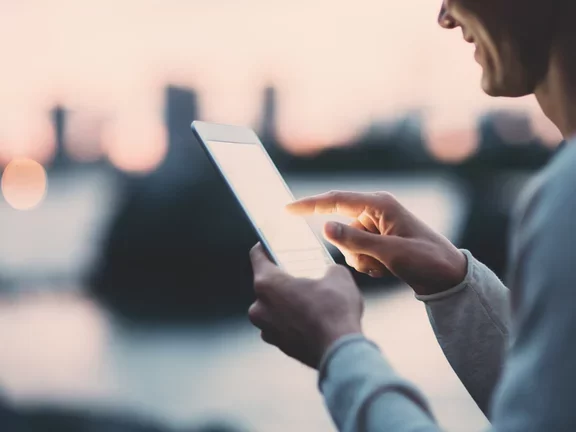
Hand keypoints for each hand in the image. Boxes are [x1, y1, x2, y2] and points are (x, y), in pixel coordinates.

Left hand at [248, 244, 363, 368]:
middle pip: (267, 283)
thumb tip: (328, 272)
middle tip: (301, 271)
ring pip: (273, 307)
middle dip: (283, 277)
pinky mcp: (279, 345)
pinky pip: (282, 325)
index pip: (257, 256)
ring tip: (310, 296)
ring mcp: (266, 329)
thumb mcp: (337, 275)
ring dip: (287, 300)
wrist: (341, 350)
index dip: (267, 246)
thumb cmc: (335, 310)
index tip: (274, 244)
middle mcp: (259, 307)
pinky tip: (313, 316)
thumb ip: (326, 268)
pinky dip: (293, 319)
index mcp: (267, 283)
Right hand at [287, 191, 466, 295]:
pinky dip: (367, 263)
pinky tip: (387, 268)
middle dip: (352, 249)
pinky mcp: (377, 240)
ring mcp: (376, 227)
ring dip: (361, 259)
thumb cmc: (426, 259)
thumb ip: (355, 240)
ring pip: (347, 244)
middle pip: (341, 228)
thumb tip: (324, 227)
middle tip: (376, 260)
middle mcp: (375, 212)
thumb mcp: (390, 252)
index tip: (287, 209)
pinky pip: (356, 252)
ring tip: (386, 265)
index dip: (309, 205)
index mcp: (379, 205)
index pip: (336, 201)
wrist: (447, 277)